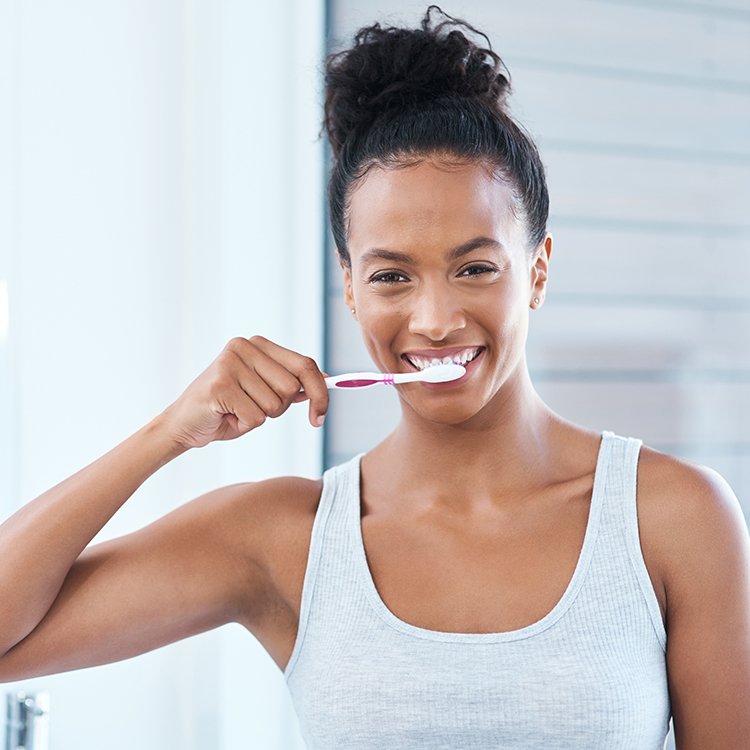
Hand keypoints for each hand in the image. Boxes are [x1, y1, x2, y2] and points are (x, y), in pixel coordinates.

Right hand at [160, 336, 327, 448]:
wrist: (184, 424)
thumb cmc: (227, 410)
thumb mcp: (264, 394)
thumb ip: (290, 385)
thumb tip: (324, 380)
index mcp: (258, 345)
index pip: (305, 364)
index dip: (319, 393)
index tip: (320, 417)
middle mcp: (244, 347)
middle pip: (291, 387)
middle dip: (278, 409)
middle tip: (251, 408)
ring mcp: (230, 363)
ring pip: (274, 405)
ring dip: (259, 417)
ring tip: (236, 410)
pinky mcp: (220, 385)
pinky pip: (256, 417)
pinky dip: (244, 425)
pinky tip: (226, 416)